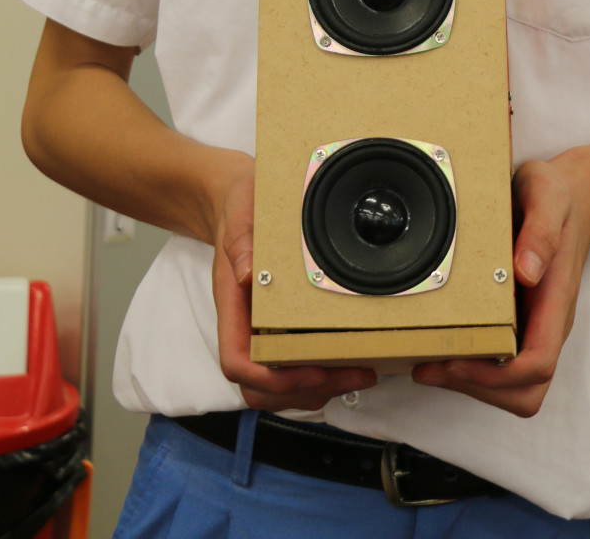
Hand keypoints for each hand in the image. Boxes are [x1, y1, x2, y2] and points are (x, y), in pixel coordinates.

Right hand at [210, 154, 376, 410]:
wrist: (237, 199)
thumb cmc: (239, 208)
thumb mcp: (239, 213)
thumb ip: (240, 240)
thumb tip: (247, 272)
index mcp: (232, 305)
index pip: (237, 361)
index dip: (272, 377)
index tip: (312, 370)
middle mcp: (244, 325)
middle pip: (261, 387)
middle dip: (305, 390)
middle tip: (352, 374)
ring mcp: (260, 329)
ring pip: (277, 387)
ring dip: (315, 390)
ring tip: (357, 373)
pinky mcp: (278, 326)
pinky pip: (291, 367)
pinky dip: (317, 376)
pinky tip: (345, 362)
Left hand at [412, 153, 589, 416]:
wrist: (573, 194)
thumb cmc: (558, 196)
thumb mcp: (547, 196)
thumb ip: (541, 231)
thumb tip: (526, 271)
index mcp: (556, 299)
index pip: (537, 363)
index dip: (496, 375)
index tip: (455, 361)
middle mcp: (548, 321)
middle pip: (526, 389)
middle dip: (478, 387)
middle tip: (432, 368)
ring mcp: (536, 324)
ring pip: (515, 385)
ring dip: (473, 383)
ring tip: (432, 363)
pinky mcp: (522, 320)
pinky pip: (504, 363)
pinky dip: (473, 366)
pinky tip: (445, 345)